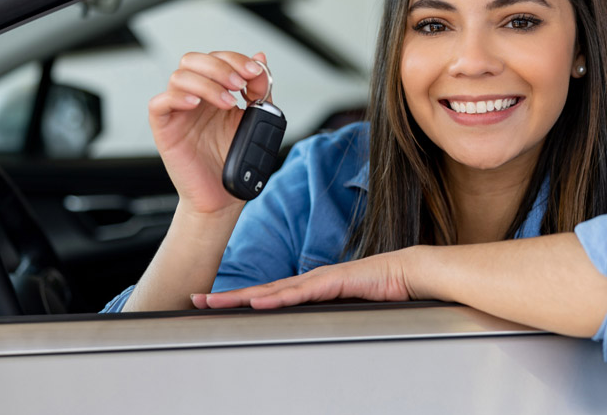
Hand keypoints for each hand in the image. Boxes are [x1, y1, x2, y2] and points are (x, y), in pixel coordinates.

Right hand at [148, 51, 270, 214]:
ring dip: (206, 83)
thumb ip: (260, 90)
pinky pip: (158, 103)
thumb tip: (261, 58)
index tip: (254, 72)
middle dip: (220, 67)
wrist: (223, 197)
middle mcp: (195, 97)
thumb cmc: (234, 160)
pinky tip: (196, 103)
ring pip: (179, 76)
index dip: (235, 59)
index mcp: (214, 91)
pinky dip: (176, 97)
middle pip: (194, 60)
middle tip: (239, 84)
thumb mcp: (255, 119)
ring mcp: (178, 111)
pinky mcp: (164, 128)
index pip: (217, 59)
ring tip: (226, 103)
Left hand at [191, 249, 418, 309]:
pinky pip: (301, 293)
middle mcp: (309, 281)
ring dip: (241, 298)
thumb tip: (309, 331)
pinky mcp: (334, 282)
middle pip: (260, 292)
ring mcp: (319, 280)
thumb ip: (326, 316)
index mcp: (310, 288)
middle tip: (196, 301)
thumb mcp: (346, 309)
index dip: (239, 300)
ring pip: (273, 292)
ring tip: (214, 303)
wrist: (410, 274)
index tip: (213, 304)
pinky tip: (258, 304)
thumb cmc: (383, 291)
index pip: (268, 296)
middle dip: (227, 297)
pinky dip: (277, 299)